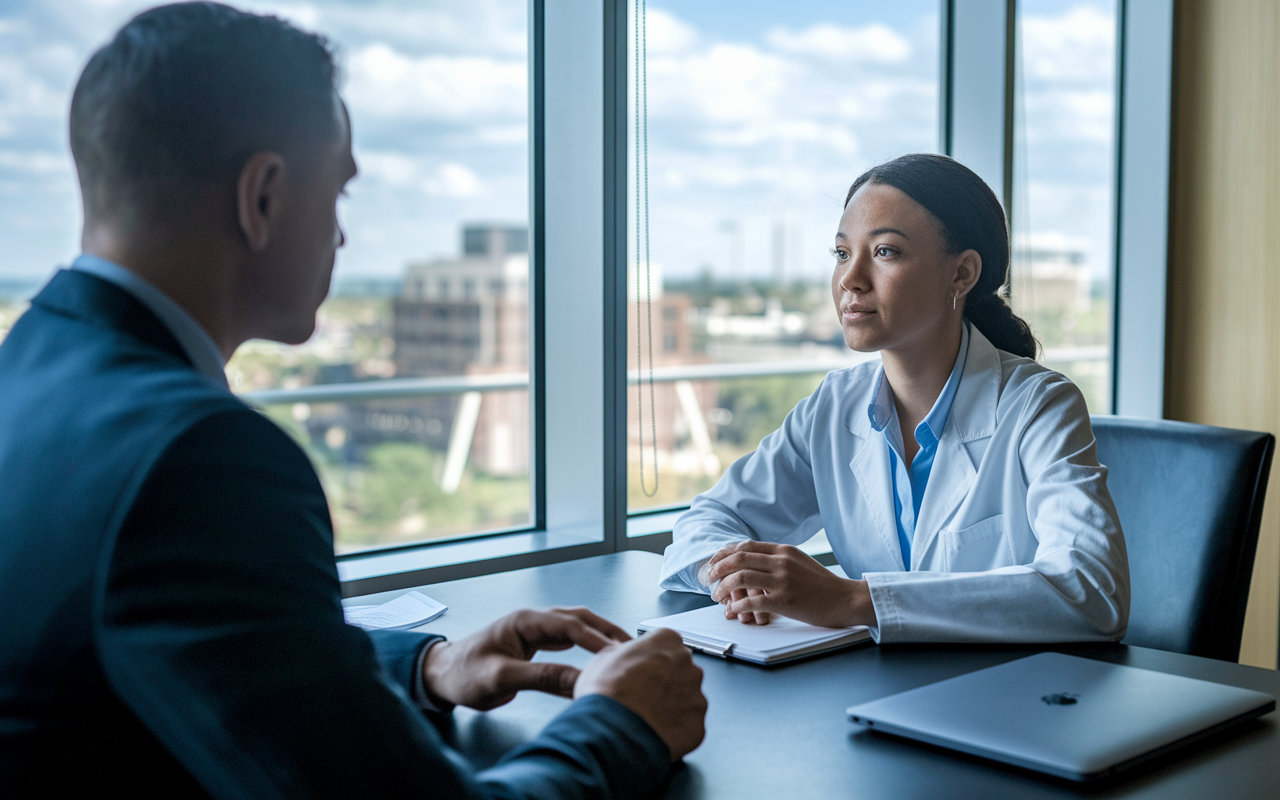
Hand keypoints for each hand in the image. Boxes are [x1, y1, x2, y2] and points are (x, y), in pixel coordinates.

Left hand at [424, 606, 628, 710]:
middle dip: (607, 631)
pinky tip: (601, 656)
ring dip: (601, 636)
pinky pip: (569, 639)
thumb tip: (579, 681)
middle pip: (580, 619)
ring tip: (624, 650)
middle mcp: (533, 621)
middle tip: (633, 648)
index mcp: (525, 621)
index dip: (596, 639)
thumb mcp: (501, 678)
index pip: (570, 625)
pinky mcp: (535, 643)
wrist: (442, 676)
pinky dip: (588, 645)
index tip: (617, 654)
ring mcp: (535, 630)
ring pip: (577, 627)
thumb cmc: (464, 674)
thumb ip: (541, 677)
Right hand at [575, 629, 706, 760]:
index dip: (650, 660)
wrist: (612, 733)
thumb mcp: (603, 658)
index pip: (665, 644)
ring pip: (687, 698)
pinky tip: (655, 732)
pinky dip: (675, 729)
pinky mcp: (698, 723)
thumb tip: (624, 658)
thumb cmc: (606, 694)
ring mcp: (696, 694)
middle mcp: (687, 663)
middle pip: (679, 670)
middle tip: (642, 696)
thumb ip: (624, 653)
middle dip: (664, 682)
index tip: (641, 671)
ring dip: (671, 706)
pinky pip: (688, 724)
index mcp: (667, 640)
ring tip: (646, 717)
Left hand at [706, 541, 877, 628]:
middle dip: (718, 568)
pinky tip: (733, 610)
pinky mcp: (785, 600)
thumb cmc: (821, 585)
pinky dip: (738, 605)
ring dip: (724, 587)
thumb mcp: (798, 562)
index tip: (714, 563)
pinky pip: (752, 600)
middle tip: (708, 578)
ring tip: (717, 596)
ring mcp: (783, 580)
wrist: (844, 599)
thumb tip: (750, 563)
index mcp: (783, 550)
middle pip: (739, 558)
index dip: (724, 554)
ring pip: (741, 577)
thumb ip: (777, 559)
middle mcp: (781, 561)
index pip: (745, 546)